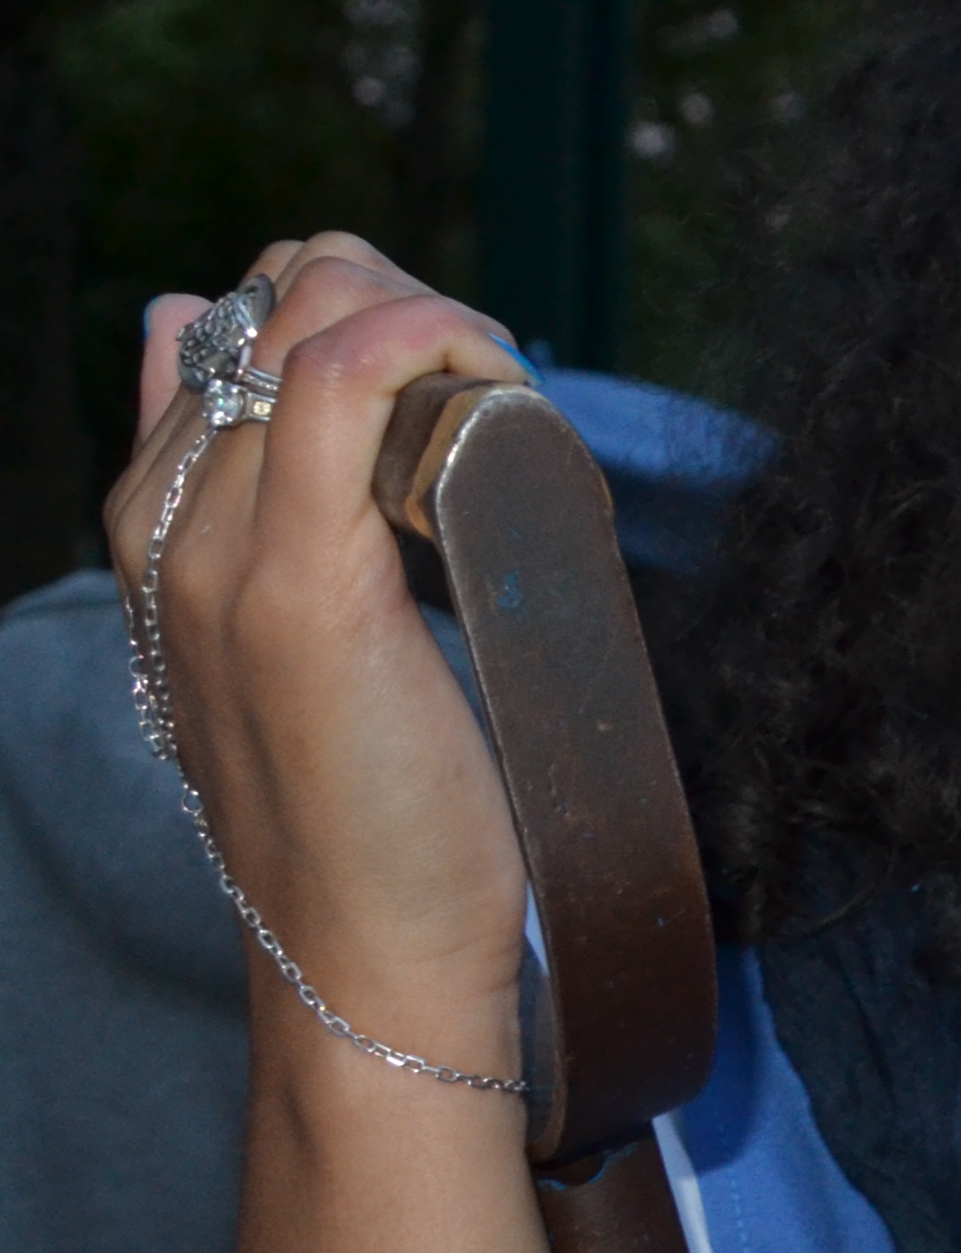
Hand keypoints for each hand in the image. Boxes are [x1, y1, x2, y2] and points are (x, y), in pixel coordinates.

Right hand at [103, 239, 542, 1089]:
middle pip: (287, 293)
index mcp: (157, 526)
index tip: (471, 391)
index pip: (249, 315)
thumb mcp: (298, 624)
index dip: (378, 312)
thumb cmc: (366, 805)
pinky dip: (438, 344)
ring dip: (446, 325)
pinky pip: (341, 378)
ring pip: (317, 312)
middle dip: (419, 304)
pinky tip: (501, 399)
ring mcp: (218, 555)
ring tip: (511, 420)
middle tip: (504, 401)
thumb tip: (186, 316)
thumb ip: (250, 483)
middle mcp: (165, 526)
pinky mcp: (298, 590)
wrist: (363, 960)